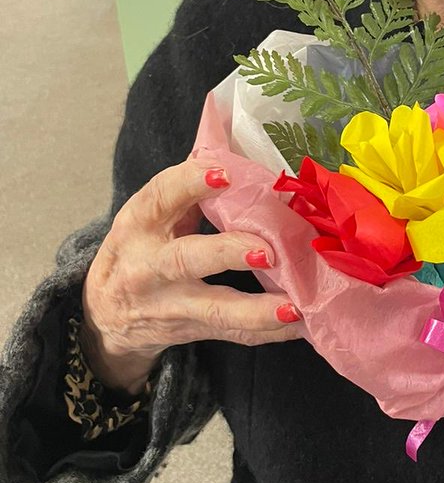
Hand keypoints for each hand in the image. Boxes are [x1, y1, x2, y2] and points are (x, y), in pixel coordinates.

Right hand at [82, 158, 304, 365]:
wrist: (105, 314)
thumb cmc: (140, 248)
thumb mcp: (150, 216)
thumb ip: (187, 190)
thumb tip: (232, 148)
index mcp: (139, 223)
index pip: (160, 196)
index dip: (190, 182)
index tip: (225, 173)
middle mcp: (149, 266)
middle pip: (186, 260)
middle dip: (227, 253)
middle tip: (266, 250)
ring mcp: (169, 304)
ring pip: (213, 310)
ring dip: (256, 310)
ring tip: (293, 306)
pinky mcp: (189, 330)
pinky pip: (231, 334)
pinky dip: (267, 331)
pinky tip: (299, 324)